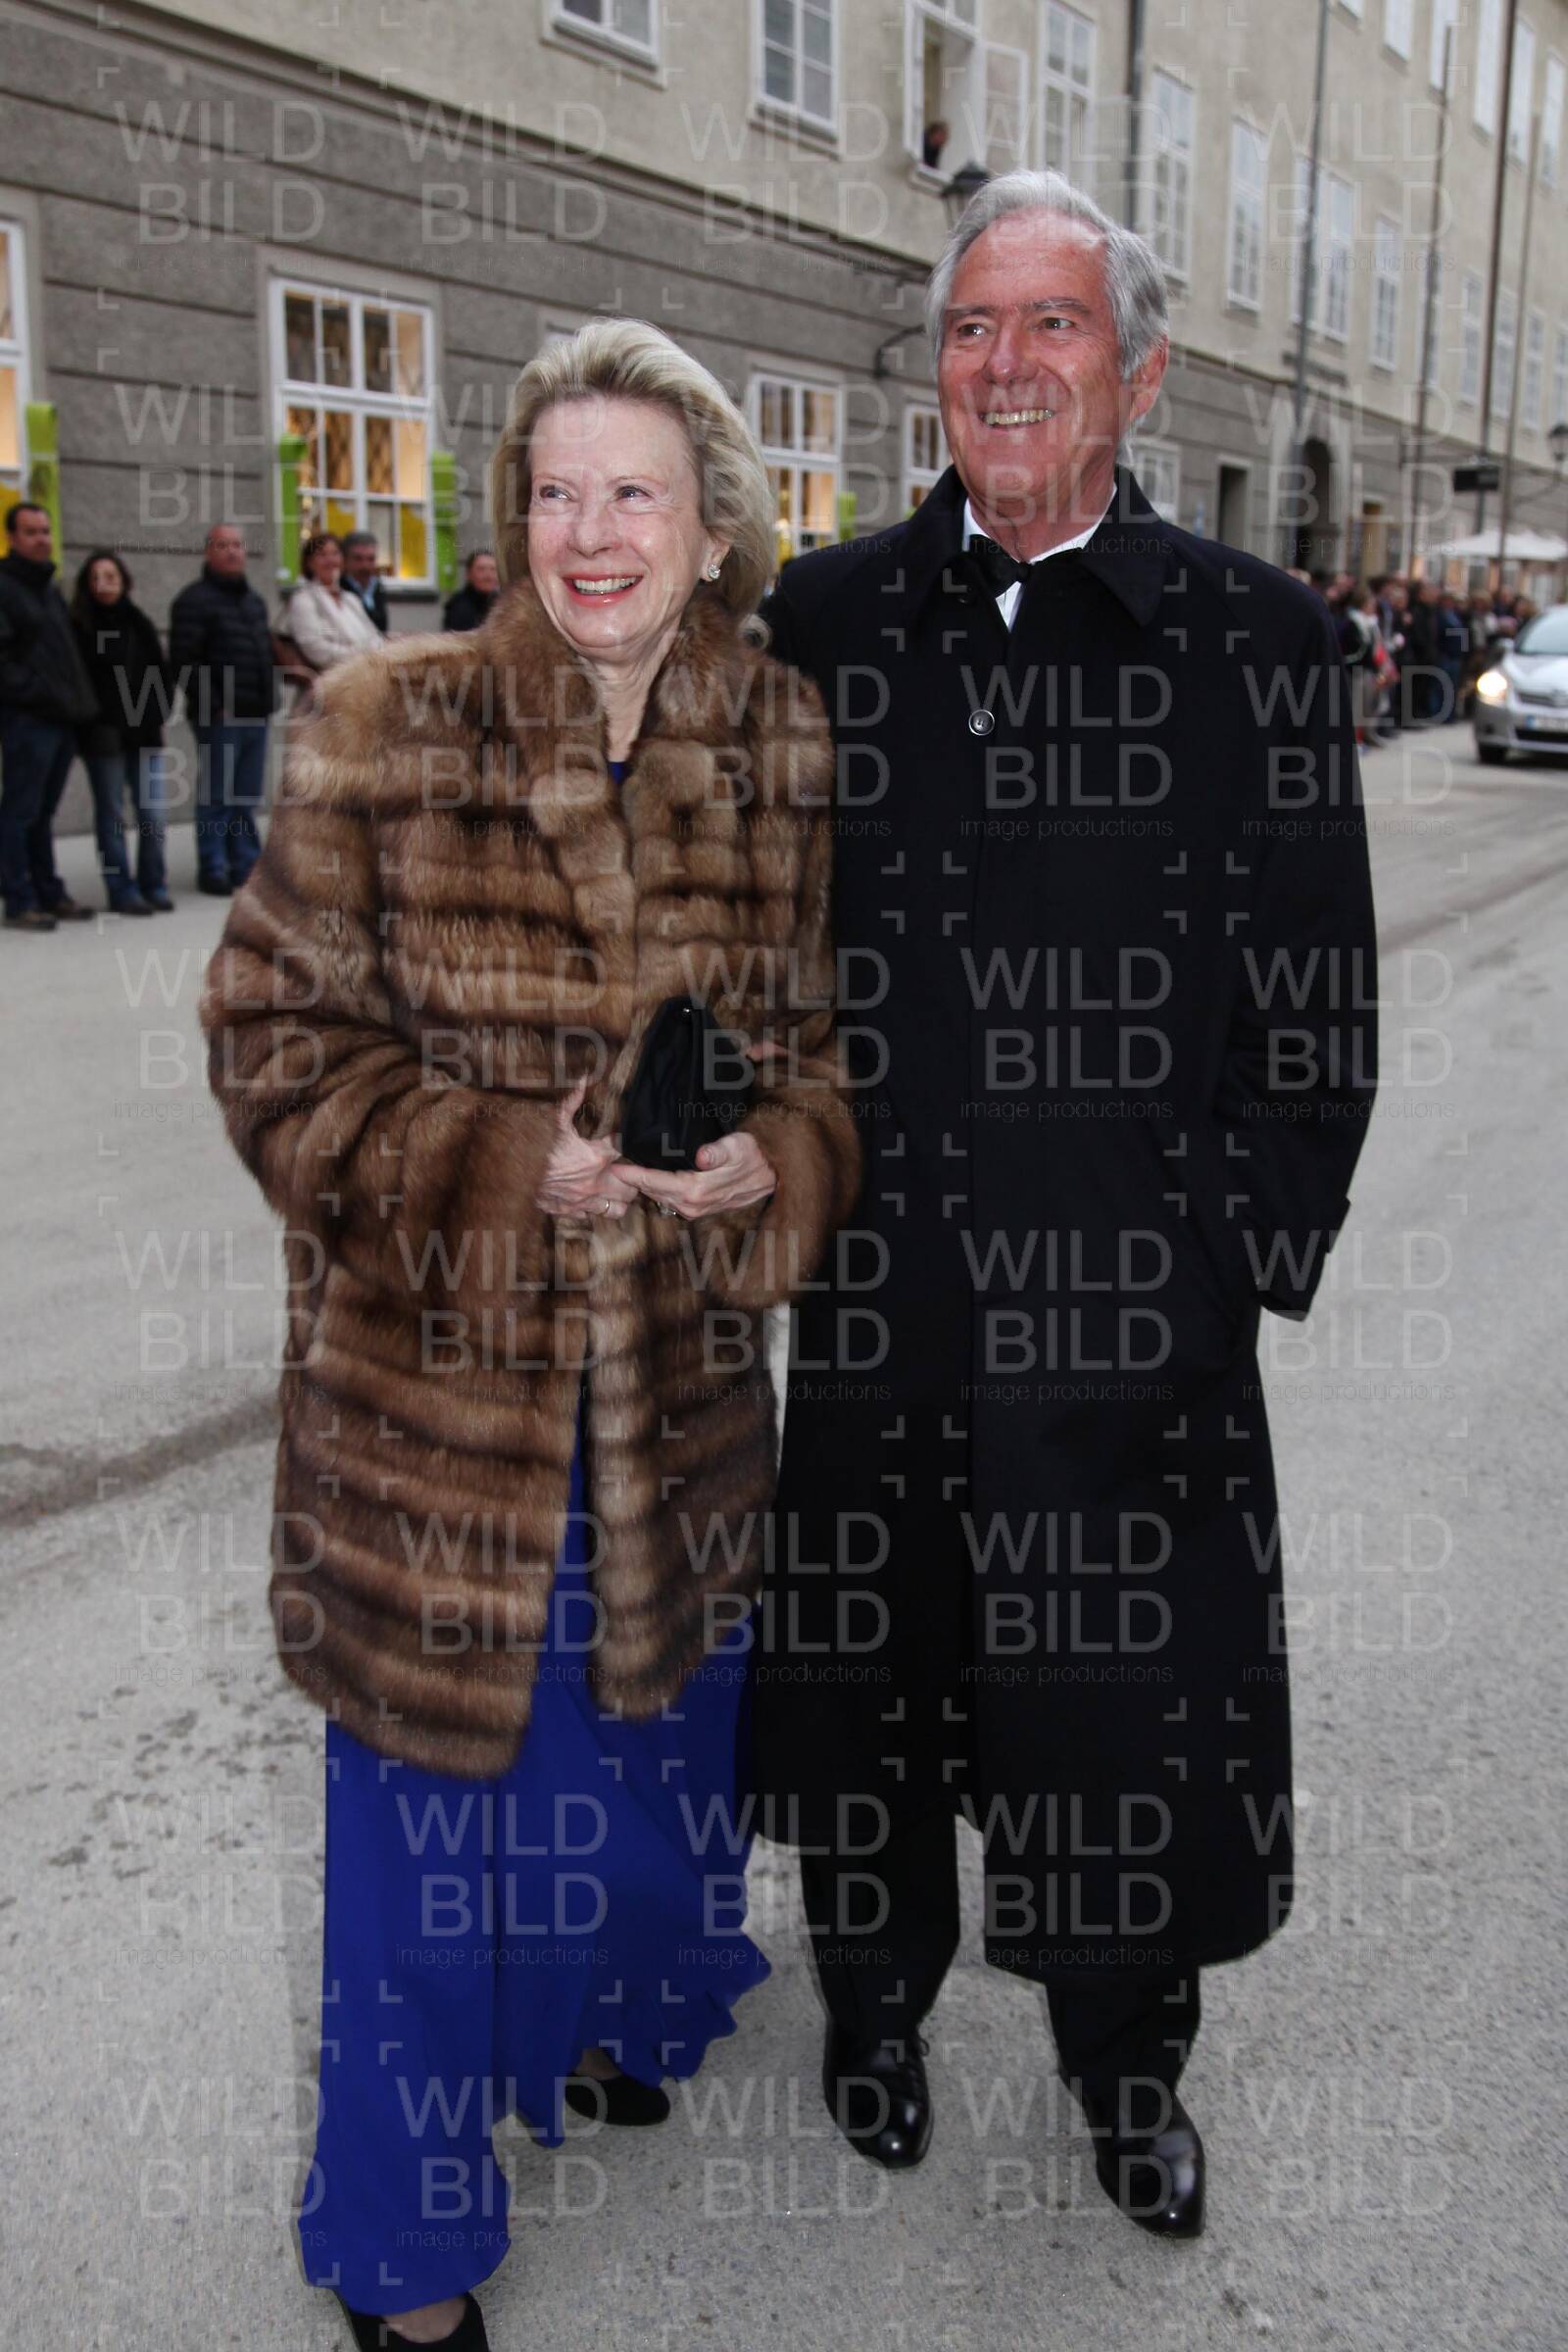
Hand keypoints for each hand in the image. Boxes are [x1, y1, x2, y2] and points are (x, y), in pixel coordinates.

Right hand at [537, 1077, 638, 1218]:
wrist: (510, 1173)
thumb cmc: (534, 1145)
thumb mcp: (554, 1119)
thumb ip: (572, 1101)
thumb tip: (583, 1079)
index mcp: (596, 1157)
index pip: (624, 1151)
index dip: (624, 1145)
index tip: (619, 1141)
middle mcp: (594, 1183)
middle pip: (630, 1187)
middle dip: (631, 1178)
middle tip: (623, 1169)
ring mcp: (583, 1201)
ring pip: (617, 1208)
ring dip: (619, 1198)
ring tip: (615, 1189)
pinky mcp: (569, 1211)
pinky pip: (592, 1216)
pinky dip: (595, 1208)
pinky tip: (590, 1198)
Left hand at [613, 1129, 777, 1221]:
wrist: (770, 1174)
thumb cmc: (752, 1156)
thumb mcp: (737, 1147)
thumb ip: (718, 1152)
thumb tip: (701, 1157)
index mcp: (696, 1190)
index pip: (655, 1182)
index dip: (634, 1174)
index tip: (615, 1166)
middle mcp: (691, 1204)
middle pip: (652, 1191)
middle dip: (632, 1180)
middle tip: (611, 1166)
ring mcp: (693, 1210)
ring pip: (658, 1197)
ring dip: (641, 1186)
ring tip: (623, 1172)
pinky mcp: (696, 1209)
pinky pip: (667, 1200)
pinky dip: (654, 1190)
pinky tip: (646, 1179)